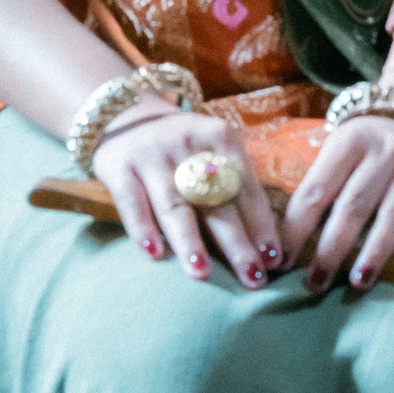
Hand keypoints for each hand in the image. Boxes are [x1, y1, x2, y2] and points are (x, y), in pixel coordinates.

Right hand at [91, 103, 281, 288]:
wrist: (129, 114)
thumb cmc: (184, 148)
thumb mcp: (213, 151)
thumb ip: (234, 186)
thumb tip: (264, 244)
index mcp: (220, 138)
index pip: (245, 188)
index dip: (261, 224)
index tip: (273, 259)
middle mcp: (188, 144)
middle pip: (215, 200)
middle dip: (236, 242)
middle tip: (252, 278)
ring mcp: (152, 155)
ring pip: (174, 204)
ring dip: (189, 240)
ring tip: (202, 272)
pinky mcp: (120, 167)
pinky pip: (131, 202)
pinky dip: (142, 228)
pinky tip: (154, 253)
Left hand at [280, 116, 393, 293]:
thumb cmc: (363, 151)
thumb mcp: (337, 156)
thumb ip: (319, 192)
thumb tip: (287, 249)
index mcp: (349, 140)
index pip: (317, 190)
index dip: (297, 229)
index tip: (282, 263)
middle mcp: (385, 148)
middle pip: (354, 205)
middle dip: (332, 249)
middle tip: (315, 283)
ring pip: (392, 213)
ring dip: (374, 251)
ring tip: (358, 282)